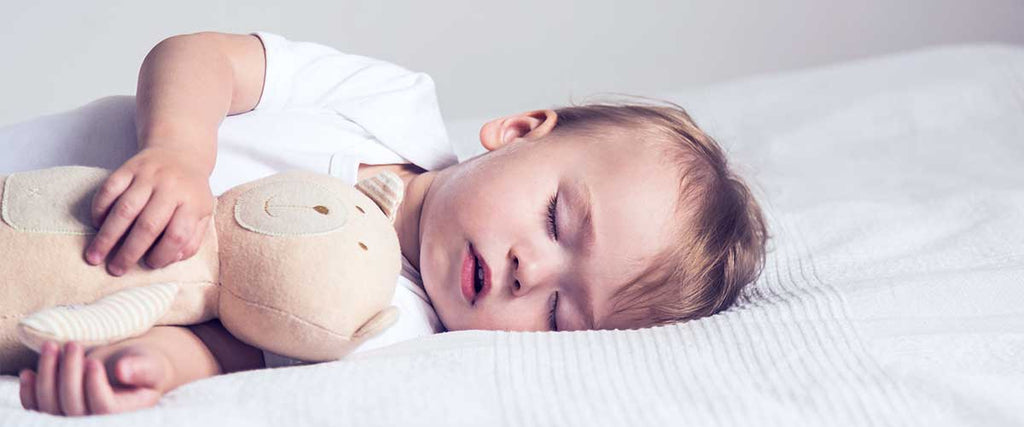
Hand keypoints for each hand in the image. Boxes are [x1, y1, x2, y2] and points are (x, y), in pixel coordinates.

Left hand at [19, 341, 171, 415]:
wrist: (130, 366)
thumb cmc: (144, 363)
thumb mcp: (150, 363)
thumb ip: (141, 368)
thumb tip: (122, 370)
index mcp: (126, 413)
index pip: (104, 408)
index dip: (94, 387)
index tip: (93, 362)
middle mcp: (98, 421)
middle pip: (74, 408)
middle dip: (69, 374)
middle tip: (73, 345)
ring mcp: (75, 417)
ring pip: (51, 407)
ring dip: (47, 376)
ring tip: (51, 347)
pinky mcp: (58, 409)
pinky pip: (37, 407)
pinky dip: (29, 391)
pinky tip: (28, 372)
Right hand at [85, 146, 214, 274]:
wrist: (180, 154)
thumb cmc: (190, 193)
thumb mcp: (202, 215)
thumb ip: (192, 239)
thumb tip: (171, 259)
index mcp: (193, 202)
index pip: (178, 235)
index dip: (163, 254)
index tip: (151, 265)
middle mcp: (171, 187)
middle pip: (148, 225)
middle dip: (129, 252)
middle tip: (115, 270)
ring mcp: (148, 176)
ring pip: (124, 209)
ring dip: (107, 236)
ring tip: (95, 256)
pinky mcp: (129, 167)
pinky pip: (109, 189)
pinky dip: (100, 209)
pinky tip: (96, 226)